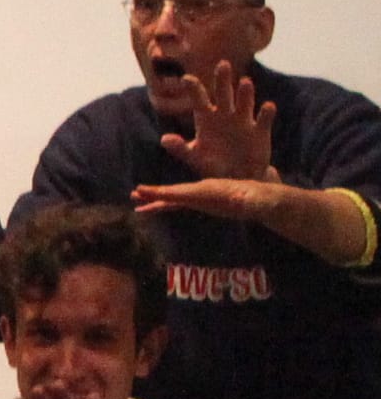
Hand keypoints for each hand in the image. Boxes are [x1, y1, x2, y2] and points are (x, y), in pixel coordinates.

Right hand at [131, 175, 282, 224]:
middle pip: (174, 192)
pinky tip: (150, 210)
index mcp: (211, 188)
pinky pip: (177, 204)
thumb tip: (245, 200)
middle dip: (154, 193)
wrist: (265, 199)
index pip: (184, 191)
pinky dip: (163, 206)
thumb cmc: (262, 200)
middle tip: (134, 194)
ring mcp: (199, 196)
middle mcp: (201, 189)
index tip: (143, 190)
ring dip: (154, 200)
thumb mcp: (257, 201)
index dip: (163, 192)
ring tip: (135, 204)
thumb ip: (251, 201)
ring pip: (173, 198)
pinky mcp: (200, 203)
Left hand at [158, 61, 276, 179]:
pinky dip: (266, 113)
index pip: (199, 99)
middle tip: (223, 64)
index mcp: (206, 118)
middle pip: (224, 93)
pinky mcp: (260, 131)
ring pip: (244, 102)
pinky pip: (263, 119)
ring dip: (245, 93)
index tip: (186, 78)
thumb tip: (164, 139)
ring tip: (245, 82)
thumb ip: (180, 148)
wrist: (237, 177)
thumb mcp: (195, 158)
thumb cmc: (212, 164)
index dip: (193, 89)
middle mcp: (225, 115)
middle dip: (223, 80)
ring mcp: (243, 121)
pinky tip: (268, 106)